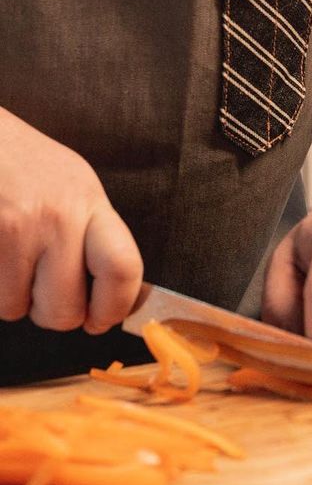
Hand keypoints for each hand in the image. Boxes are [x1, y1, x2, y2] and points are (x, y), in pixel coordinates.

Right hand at [0, 109, 142, 333]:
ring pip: (18, 309)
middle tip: (48, 297)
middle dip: (55, 316)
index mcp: (90, 202)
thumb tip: (116, 294)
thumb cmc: (24, 166)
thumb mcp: (73, 187)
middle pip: (66, 308)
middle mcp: (58, 216)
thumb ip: (93, 234)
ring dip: (15, 300)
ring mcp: (16, 228)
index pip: (123, 267)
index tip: (103, 319)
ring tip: (15, 263)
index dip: (115, 308)